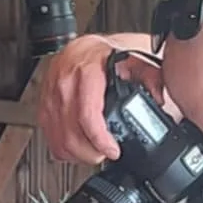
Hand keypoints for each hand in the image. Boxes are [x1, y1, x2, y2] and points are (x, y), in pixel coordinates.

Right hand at [37, 36, 167, 163]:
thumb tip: (159, 98)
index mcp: (86, 68)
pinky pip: (49, 135)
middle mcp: (63, 80)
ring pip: (57, 138)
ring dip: (76, 154)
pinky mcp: (43, 104)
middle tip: (104, 155)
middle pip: (70, 132)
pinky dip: (63, 149)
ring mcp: (50, 93)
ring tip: (93, 154)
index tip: (112, 151)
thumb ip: (150, 77)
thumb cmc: (105, 55)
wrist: (84, 47)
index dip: (99, 139)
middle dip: (89, 152)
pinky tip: (77, 148)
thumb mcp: (134, 60)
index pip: (87, 113)